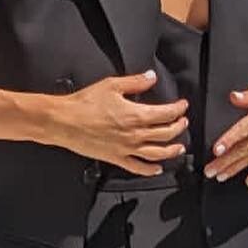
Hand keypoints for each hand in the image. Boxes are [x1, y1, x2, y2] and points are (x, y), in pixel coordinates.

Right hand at [45, 69, 190, 174]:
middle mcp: (134, 134)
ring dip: (172, 150)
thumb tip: (151, 77)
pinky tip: (157, 169)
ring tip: (179, 148)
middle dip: (178, 127)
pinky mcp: (116, 158)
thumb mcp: (111, 85)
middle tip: (183, 122)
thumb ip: (135, 82)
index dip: (178, 109)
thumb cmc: (84, 103)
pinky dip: (150, 170)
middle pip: (166, 133)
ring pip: (157, 153)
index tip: (183, 106)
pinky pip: (137, 167)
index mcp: (136, 115)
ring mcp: (126, 148)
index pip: (166, 114)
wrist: (64, 121)